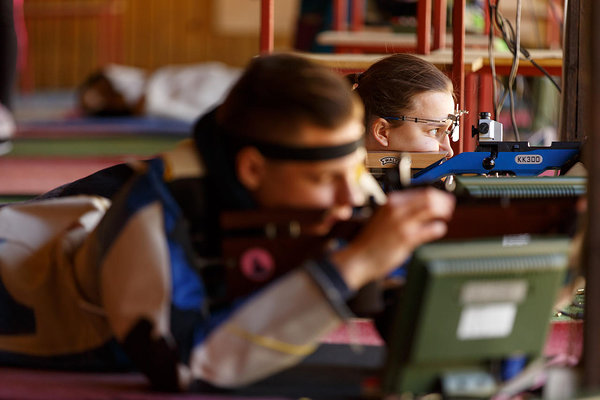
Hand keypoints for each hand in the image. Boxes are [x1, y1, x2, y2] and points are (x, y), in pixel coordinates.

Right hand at [331, 187, 454, 290]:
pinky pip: (431, 229)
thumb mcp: (383, 217)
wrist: (359, 257)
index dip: (436, 194)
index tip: (443, 198)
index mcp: (391, 202)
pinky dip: (438, 228)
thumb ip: (400, 210)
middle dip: (443, 201)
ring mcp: (402, 223)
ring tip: (444, 217)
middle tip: (448, 207)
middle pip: (429, 197)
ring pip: (432, 208)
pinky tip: (437, 230)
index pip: (421, 191)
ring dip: (443, 212)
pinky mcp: (407, 238)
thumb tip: (421, 206)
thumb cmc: (370, 241)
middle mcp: (397, 209)